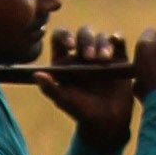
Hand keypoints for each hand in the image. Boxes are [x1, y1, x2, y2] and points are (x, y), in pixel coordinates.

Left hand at [35, 24, 134, 142]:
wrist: (108, 121)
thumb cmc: (81, 110)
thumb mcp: (65, 101)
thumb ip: (50, 88)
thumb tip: (36, 75)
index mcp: (66, 60)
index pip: (61, 38)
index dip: (64, 36)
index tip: (70, 45)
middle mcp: (83, 53)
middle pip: (83, 34)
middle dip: (87, 41)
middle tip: (90, 57)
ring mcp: (101, 53)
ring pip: (101, 37)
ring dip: (103, 44)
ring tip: (104, 60)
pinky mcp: (119, 57)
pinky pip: (118, 42)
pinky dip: (117, 39)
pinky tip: (117, 41)